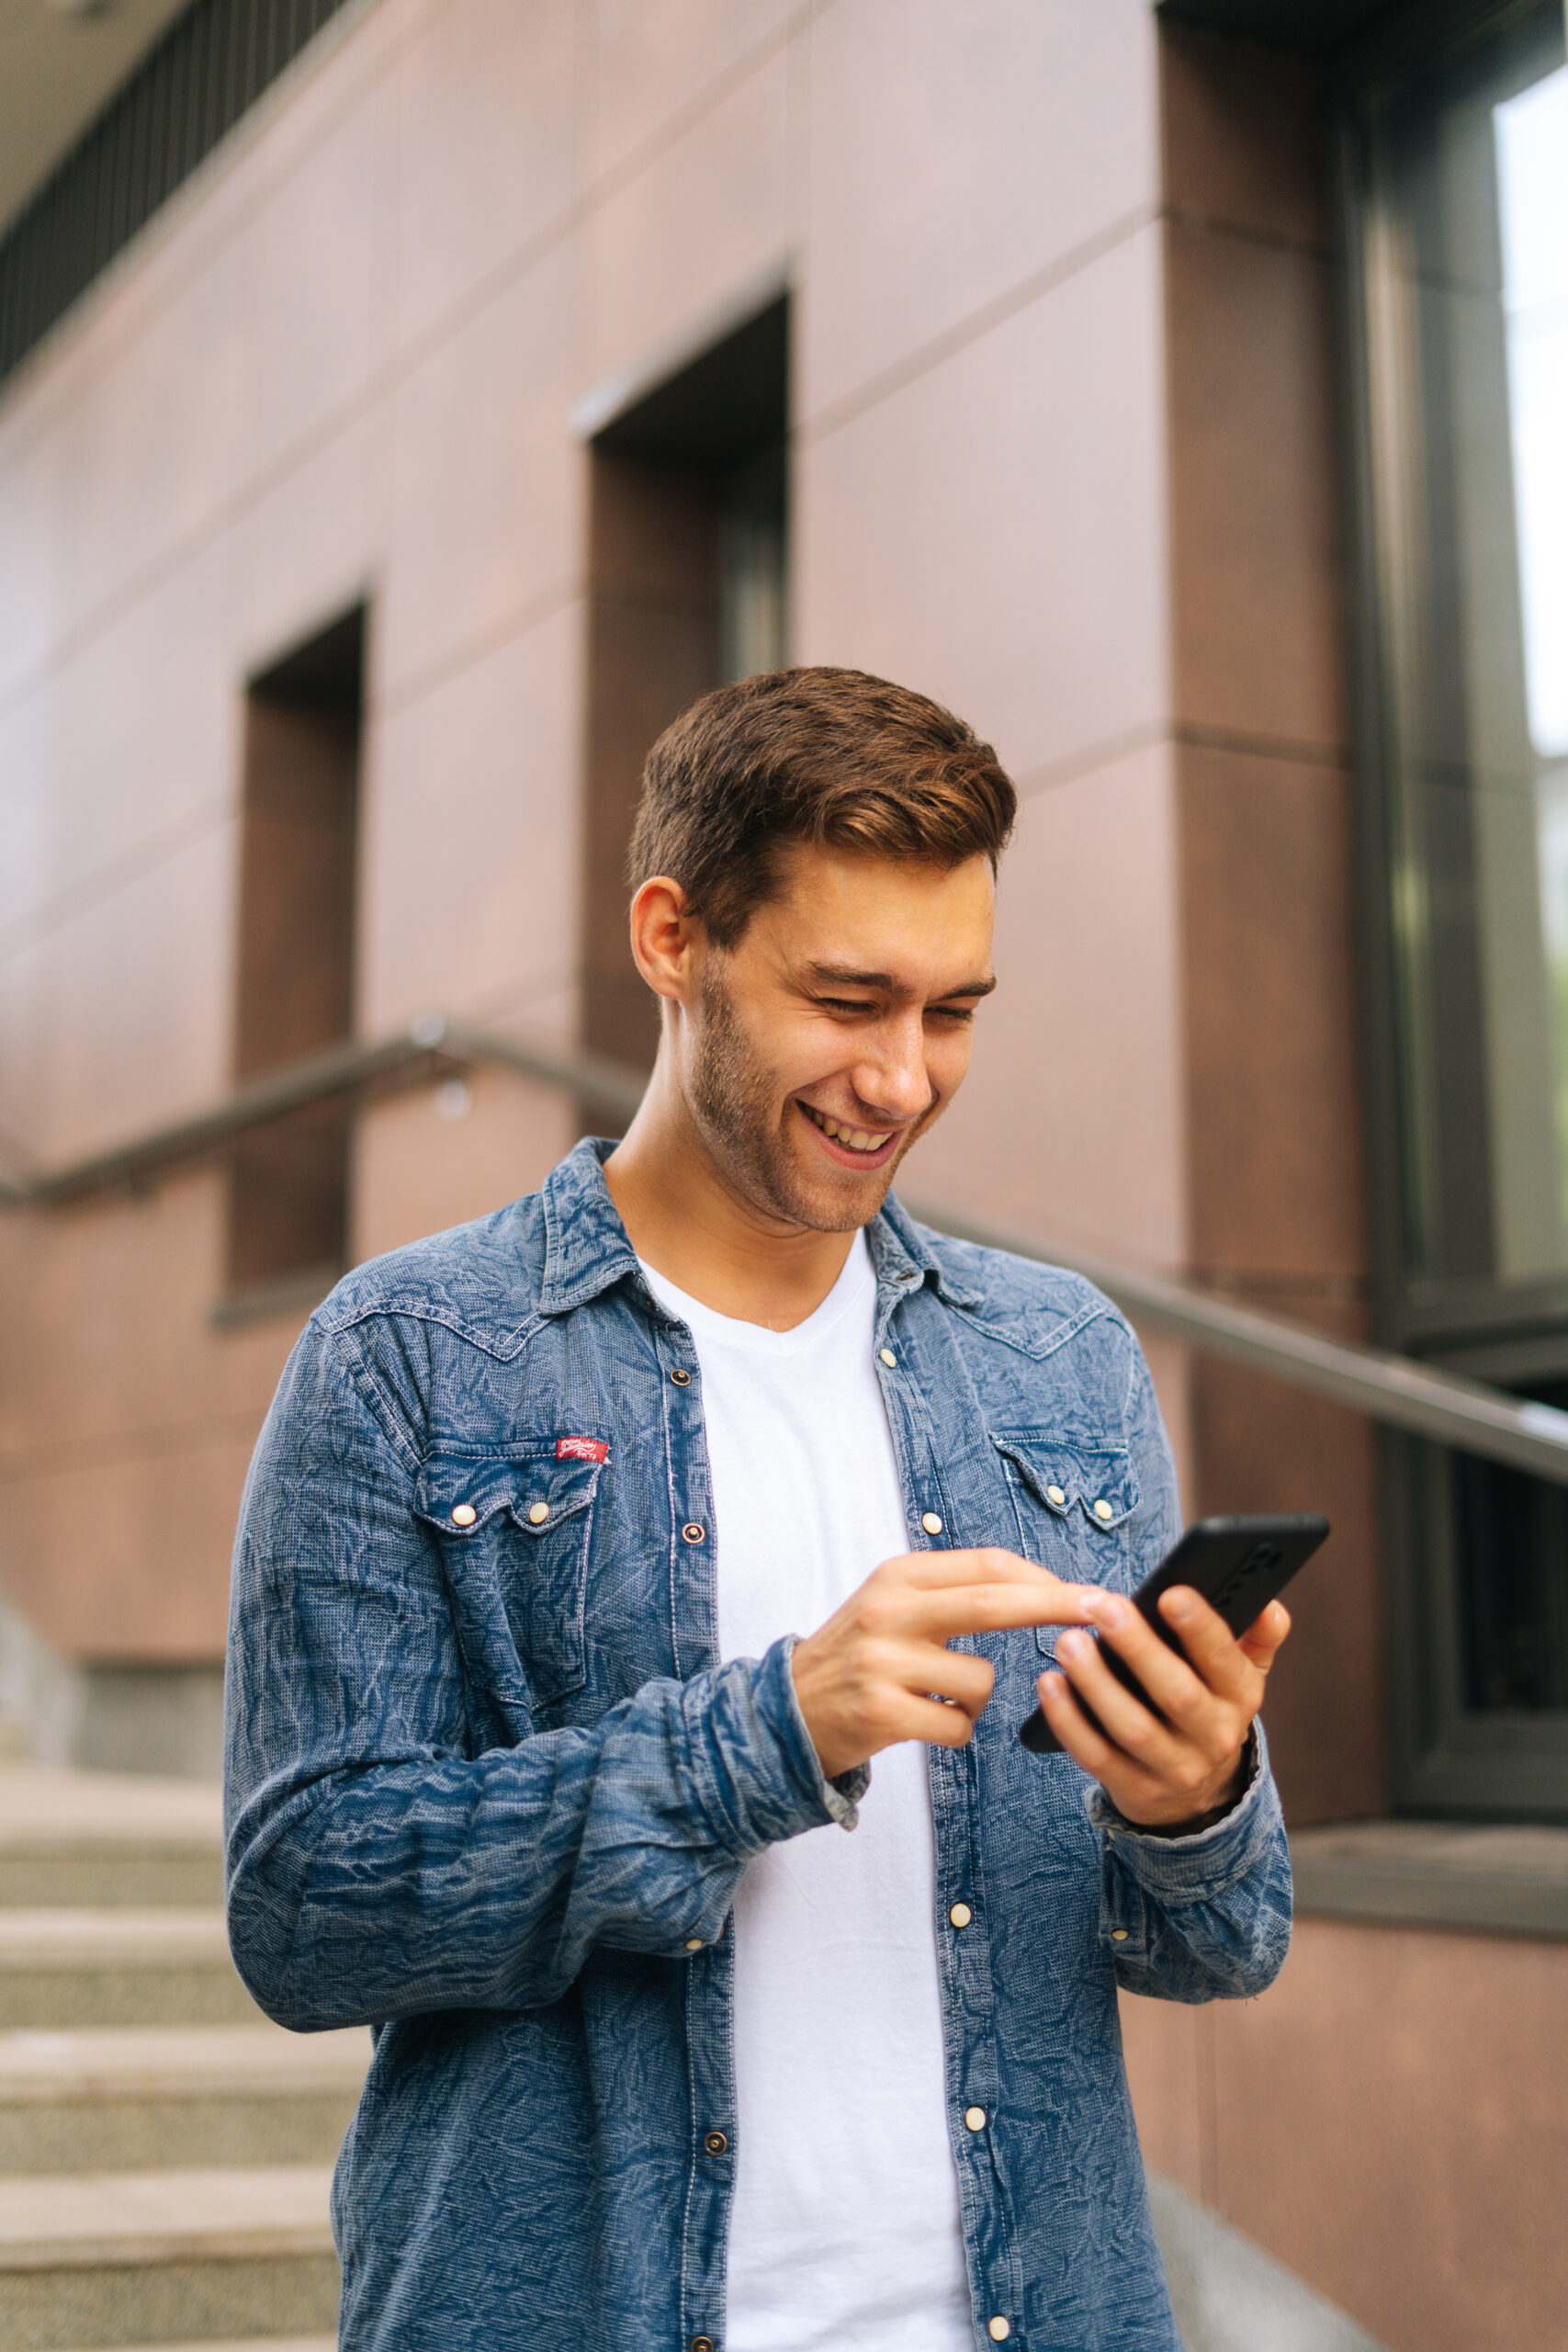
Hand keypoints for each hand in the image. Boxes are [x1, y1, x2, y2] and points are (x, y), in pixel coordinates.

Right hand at [792, 1549, 1096, 1777]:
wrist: (787, 1710)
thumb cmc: (859, 1655)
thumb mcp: (893, 1604)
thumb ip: (953, 1591)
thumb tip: (1039, 1586)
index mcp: (898, 1575)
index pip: (988, 1565)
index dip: (1046, 1578)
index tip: (1089, 1592)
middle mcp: (889, 1610)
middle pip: (995, 1603)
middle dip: (1058, 1607)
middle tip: (1105, 1612)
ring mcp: (883, 1661)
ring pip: (981, 1679)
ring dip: (976, 1697)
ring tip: (934, 1697)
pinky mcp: (882, 1712)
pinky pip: (958, 1725)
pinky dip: (954, 1729)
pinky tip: (921, 1722)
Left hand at [1038, 1587, 1291, 1830]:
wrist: (1196, 1792)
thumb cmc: (1207, 1704)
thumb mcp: (1239, 1673)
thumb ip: (1256, 1635)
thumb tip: (1269, 1605)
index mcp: (1241, 1697)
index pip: (1225, 1660)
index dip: (1200, 1628)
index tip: (1170, 1592)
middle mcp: (1215, 1737)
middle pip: (1177, 1693)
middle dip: (1139, 1648)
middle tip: (1104, 1607)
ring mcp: (1176, 1770)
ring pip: (1133, 1728)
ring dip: (1096, 1683)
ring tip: (1068, 1642)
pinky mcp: (1136, 1790)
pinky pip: (1097, 1757)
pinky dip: (1069, 1721)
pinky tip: (1049, 1684)